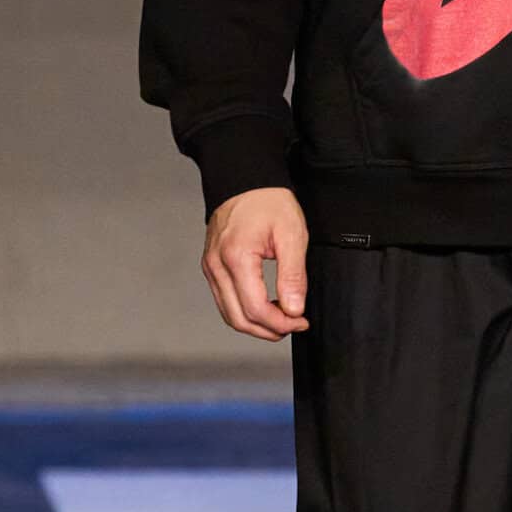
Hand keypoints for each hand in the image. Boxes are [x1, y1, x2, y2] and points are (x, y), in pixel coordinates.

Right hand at [202, 187, 309, 338]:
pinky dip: (244, 311)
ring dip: (256, 325)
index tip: (301, 321)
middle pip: (238, 319)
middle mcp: (216, 266)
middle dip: (268, 330)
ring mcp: (210, 268)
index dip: (280, 323)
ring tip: (281, 319)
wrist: (245, 181)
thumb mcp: (292, 235)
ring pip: (229, 314)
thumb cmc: (268, 202)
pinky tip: (265, 306)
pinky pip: (225, 300)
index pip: (255, 309)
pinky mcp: (211, 267)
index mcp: (236, 257)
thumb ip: (293, 276)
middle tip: (293, 325)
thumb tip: (294, 309)